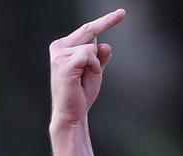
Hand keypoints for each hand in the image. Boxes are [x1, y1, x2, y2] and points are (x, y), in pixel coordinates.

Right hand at [49, 9, 125, 127]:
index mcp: (64, 46)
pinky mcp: (64, 63)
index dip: (104, 21)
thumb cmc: (81, 94)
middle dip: (107, 22)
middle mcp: (59, 46)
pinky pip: (88, 54)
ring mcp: (59, 54)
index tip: (121, 13)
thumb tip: (106, 45)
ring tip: (87, 77)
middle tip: (122, 13)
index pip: (87, 31)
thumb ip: (99, 59)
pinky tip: (88, 75)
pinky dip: (94, 65)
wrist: (71, 114)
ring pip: (91, 47)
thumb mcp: (94, 73)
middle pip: (89, 31)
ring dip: (96, 63)